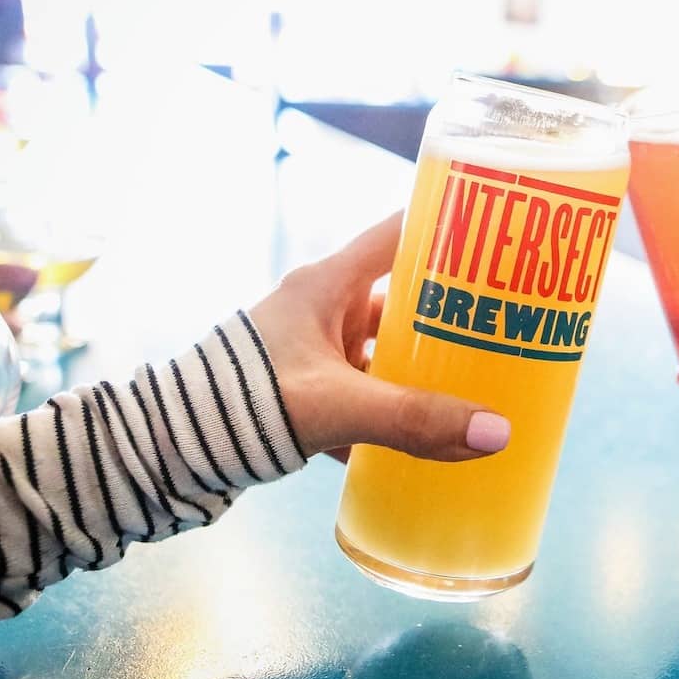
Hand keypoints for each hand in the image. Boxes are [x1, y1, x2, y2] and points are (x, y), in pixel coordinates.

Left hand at [246, 212, 510, 462]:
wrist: (169, 451)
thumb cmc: (245, 403)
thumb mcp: (338, 408)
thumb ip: (414, 420)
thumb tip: (498, 433)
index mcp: (327, 285)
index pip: (399, 234)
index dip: (448, 227)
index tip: (501, 230)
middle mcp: (322, 309)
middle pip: (402, 296)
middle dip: (452, 310)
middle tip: (510, 320)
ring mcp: (313, 351)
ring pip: (384, 349)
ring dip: (423, 365)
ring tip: (482, 380)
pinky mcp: (306, 392)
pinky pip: (366, 392)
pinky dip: (395, 409)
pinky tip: (432, 433)